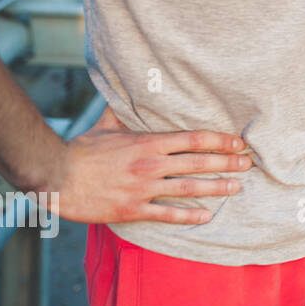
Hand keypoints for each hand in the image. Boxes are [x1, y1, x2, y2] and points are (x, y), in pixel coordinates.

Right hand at [48, 104, 253, 224]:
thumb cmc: (81, 151)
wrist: (56, 178)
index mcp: (148, 142)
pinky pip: (167, 214)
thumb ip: (124, 111)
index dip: (220, 140)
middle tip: (249, 164)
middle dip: (228, 163)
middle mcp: (150, 164)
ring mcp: (143, 188)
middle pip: (199, 162)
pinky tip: (207, 216)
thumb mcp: (106, 126)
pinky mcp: (133, 209)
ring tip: (237, 187)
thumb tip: (130, 89)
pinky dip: (189, 215)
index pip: (193, 138)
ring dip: (217, 188)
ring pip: (189, 188)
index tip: (238, 143)